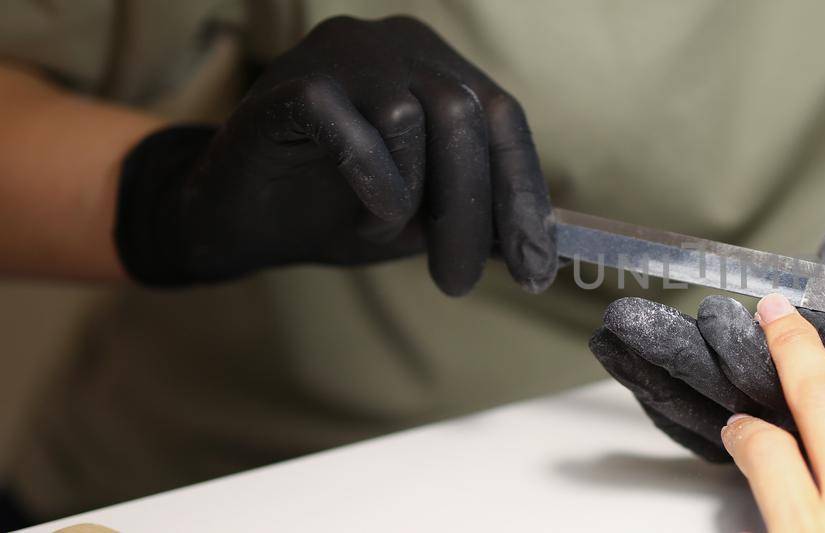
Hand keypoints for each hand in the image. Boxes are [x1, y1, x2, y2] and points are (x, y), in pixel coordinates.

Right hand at [113, 16, 554, 294]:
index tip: (536, 268)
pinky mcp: (293, 80)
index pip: (502, 118)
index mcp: (438, 65)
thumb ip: (482, 218)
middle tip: (458, 282)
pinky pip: (355, 127)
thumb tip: (543, 247)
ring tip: (378, 230)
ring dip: (409, 197)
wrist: (236, 220)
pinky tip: (364, 216)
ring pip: (418, 117)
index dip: (523, 193)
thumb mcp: (425, 220)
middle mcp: (396, 43)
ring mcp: (342, 51)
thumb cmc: (337, 211)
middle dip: (472, 212)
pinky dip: (371, 180)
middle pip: (466, 116)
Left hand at [588, 186, 824, 459]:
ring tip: (615, 341)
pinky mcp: (803, 421)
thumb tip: (790, 325)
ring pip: (735, 428)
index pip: (801, 388)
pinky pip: (737, 429)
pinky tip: (641, 372)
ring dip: (667, 385)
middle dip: (681, 369)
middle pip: (753, 411)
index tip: (710, 316)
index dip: (744, 356)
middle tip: (626, 327)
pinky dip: (684, 400)